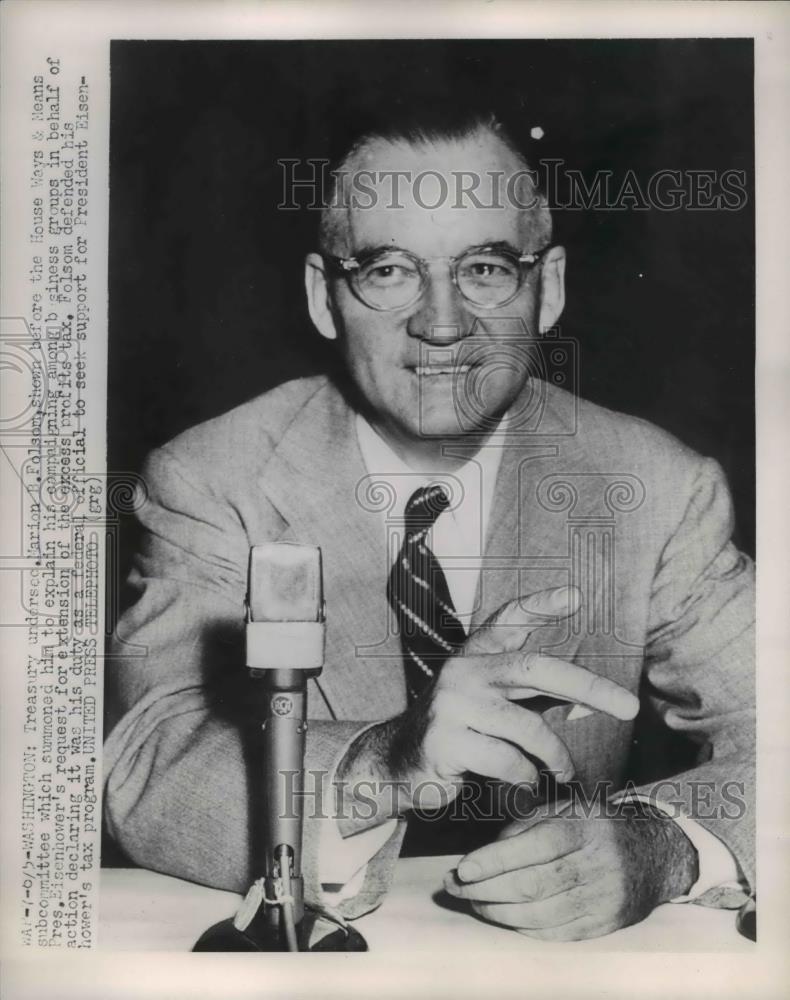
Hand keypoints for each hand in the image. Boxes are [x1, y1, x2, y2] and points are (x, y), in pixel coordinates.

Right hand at [337, 586, 639, 821]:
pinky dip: (526, 777)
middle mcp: (464, 670)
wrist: (396, 762)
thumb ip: (535, 697)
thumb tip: (587, 703)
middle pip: (535, 669)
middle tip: (629, 707)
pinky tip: (524, 784)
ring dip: (555, 755)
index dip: (540, 604)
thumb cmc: (458, 730)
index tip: (575, 596)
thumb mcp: (494, 704)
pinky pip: (507, 760)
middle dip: (588, 686)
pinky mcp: (445, 739)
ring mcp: (452, 703)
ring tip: (563, 772)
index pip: (509, 619)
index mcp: (476, 655)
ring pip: (528, 727)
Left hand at [444, 805, 698, 940]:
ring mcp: (603, 899)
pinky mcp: (603, 925)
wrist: (652, 853)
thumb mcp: (566, 808)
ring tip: (472, 901)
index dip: (494, 861)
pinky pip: (554, 933)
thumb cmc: (596, 825)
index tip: (461, 869)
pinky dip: (521, 928)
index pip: (534, 846)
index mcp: (585, 828)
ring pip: (540, 915)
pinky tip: (501, 916)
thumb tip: (485, 853)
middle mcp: (597, 865)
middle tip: (454, 887)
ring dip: (496, 912)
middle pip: (532, 885)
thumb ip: (526, 824)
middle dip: (484, 889)